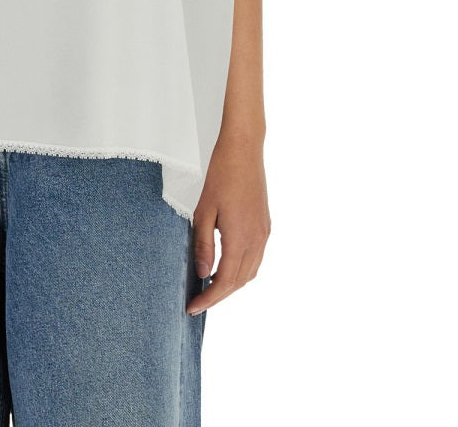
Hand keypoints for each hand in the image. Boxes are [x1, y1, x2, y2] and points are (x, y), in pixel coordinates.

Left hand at [185, 130, 270, 314]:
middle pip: (239, 282)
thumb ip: (204, 244)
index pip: (225, 281)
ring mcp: (264, 233)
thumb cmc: (221, 175)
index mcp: (240, 238)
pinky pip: (255, 258)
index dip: (209, 298)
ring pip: (250, 272)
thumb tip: (203, 274)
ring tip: (209, 289)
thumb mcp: (204, 210)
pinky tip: (226, 267)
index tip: (192, 308)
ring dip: (231, 285)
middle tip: (198, 303)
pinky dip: (241, 270)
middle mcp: (257, 240)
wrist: (244, 150)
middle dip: (218, 296)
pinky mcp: (265, 225)